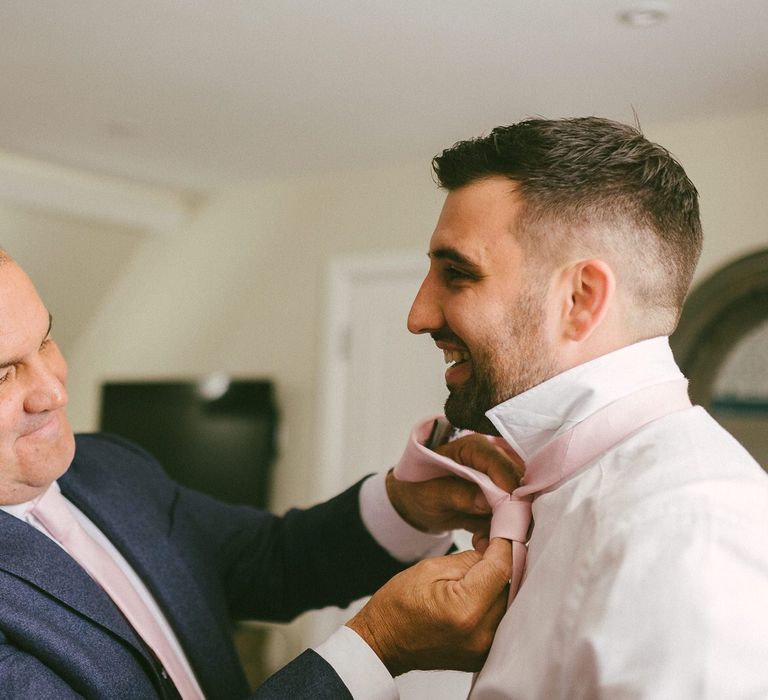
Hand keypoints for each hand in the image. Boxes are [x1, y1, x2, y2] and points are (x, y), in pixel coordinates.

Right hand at [347, 538, 511, 675]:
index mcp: (466, 609)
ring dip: (500, 585)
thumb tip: (495, 549)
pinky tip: (481, 593)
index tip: (502, 531)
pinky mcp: (484, 655)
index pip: (501, 569)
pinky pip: (501, 621)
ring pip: (509, 604)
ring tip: (480, 573)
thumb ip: (470, 559)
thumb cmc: (399, 605)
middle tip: (486, 550)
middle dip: (501, 565)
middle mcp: (481, 634)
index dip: (504, 545)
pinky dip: (495, 603)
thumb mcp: (431, 568)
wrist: (383, 642)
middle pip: (510, 587)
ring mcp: (484, 650)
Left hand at [386, 433, 522, 538]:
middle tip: (501, 534)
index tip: (511, 507)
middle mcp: (487, 461)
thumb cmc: (417, 489)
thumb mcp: (431, 494)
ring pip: (513, 501)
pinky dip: (496, 531)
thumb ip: (458, 495)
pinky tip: (480, 542)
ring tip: (483, 542)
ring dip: (503, 524)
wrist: (413, 502)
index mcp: (470, 449)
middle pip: (513, 481)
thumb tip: (487, 502)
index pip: (495, 460)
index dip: (506, 482)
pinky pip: (505, 516)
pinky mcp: (495, 500)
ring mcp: (494, 481)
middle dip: (509, 509)